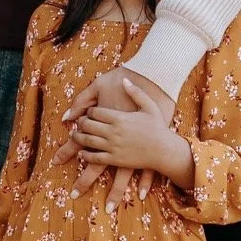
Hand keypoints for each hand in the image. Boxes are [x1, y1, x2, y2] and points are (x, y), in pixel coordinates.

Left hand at [61, 69, 179, 211]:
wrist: (165, 150)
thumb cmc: (158, 127)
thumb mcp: (149, 106)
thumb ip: (136, 92)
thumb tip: (125, 80)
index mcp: (120, 117)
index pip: (95, 112)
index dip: (89, 112)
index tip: (89, 113)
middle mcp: (114, 132)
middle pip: (87, 125)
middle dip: (81, 124)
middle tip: (79, 123)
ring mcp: (113, 146)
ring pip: (87, 141)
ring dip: (78, 138)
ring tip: (76, 136)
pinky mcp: (115, 160)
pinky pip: (95, 158)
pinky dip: (85, 155)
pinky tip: (82, 153)